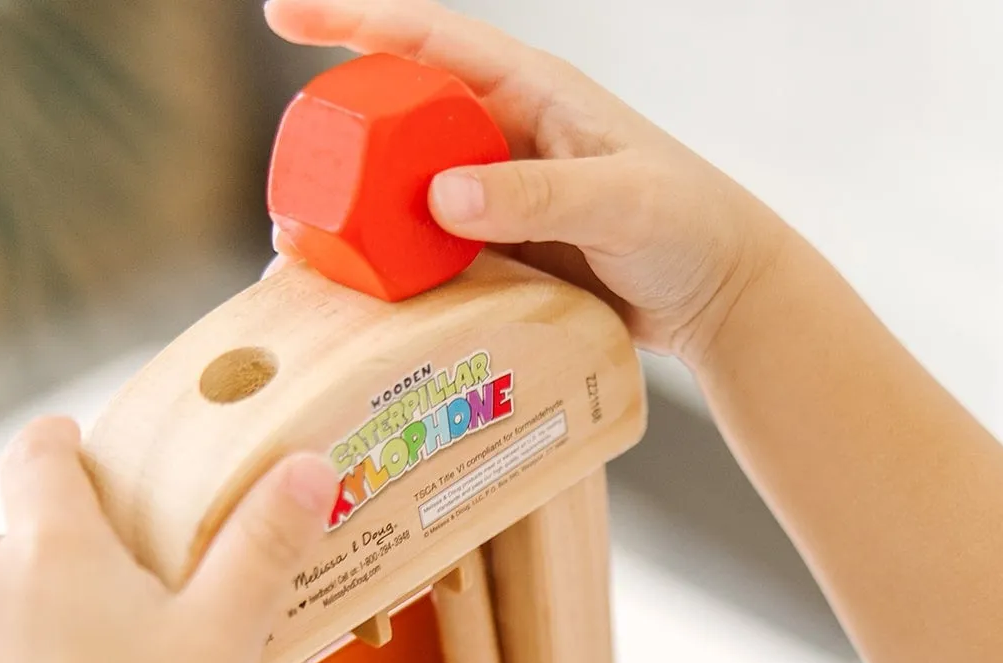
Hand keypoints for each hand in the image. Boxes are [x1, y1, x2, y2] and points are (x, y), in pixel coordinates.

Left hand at [0, 415, 335, 662]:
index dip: (60, 443)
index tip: (77, 448)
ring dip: (20, 633)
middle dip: (59, 568)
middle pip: (15, 546)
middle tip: (121, 624)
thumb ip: (267, 543)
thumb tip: (312, 464)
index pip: (40, 456)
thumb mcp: (228, 636)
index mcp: (53, 548)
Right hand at [264, 0, 787, 363]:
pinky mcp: (505, 250)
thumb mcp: (620, 202)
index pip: (429, 40)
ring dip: (362, 212)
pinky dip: (398, 263)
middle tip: (295, 178)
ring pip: (410, 189)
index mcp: (534, 93)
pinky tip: (367, 286)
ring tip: (313, 243)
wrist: (721, 296)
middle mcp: (507, 135)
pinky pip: (434, 248)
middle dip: (342, 136)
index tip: (281, 13)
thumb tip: (440, 196)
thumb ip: (537, 197)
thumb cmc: (690, 227)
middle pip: (402, 119)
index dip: (354, 20)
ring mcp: (502, 194)